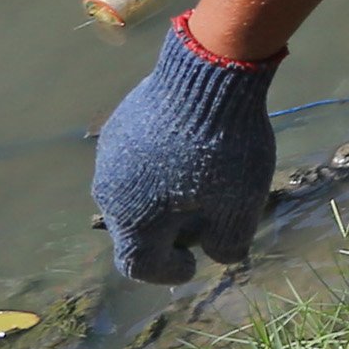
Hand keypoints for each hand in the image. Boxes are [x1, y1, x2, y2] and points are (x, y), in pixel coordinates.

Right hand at [91, 19, 280, 283]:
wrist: (207, 76)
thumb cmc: (224, 149)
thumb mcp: (240, 204)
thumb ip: (229, 242)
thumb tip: (220, 255)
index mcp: (134, 221)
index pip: (140, 265)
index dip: (168, 271)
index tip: (194, 261)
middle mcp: (109, 193)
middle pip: (134, 230)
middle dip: (167, 234)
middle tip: (204, 219)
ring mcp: (108, 158)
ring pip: (132, 194)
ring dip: (161, 199)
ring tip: (199, 182)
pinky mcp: (117, 127)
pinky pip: (133, 163)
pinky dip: (156, 169)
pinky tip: (188, 150)